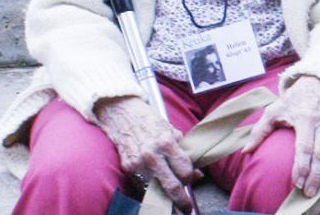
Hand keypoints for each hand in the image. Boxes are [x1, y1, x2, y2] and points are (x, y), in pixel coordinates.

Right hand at [94, 96, 199, 211]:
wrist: (122, 113)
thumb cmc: (149, 121)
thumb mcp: (171, 131)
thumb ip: (183, 152)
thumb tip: (197, 174)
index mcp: (166, 142)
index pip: (184, 170)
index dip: (190, 178)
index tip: (191, 181)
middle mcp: (152, 155)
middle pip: (171, 186)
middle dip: (181, 200)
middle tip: (186, 207)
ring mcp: (138, 163)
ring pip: (156, 190)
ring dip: (165, 198)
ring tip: (172, 203)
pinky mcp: (127, 167)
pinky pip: (143, 185)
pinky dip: (151, 191)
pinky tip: (156, 192)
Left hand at [243, 76, 319, 199]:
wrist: (318, 84)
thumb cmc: (293, 101)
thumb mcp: (274, 109)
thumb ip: (260, 130)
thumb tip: (246, 151)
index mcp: (305, 118)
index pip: (305, 147)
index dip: (301, 166)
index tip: (297, 183)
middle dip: (316, 176)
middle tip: (309, 194)